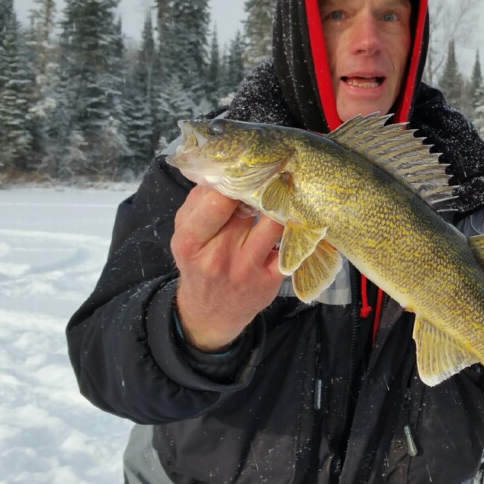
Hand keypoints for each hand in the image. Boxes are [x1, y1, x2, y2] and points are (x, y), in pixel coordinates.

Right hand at [171, 186, 285, 351]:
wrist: (211, 311)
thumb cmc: (199, 263)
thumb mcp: (184, 235)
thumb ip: (197, 203)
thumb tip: (223, 172)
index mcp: (191, 242)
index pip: (216, 202)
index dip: (234, 183)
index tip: (244, 172)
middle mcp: (218, 256)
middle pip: (247, 208)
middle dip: (261, 187)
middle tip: (272, 173)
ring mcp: (246, 269)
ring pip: (273, 223)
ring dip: (282, 205)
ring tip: (286, 191)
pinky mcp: (270, 279)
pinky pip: (292, 247)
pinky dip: (297, 229)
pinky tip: (298, 217)